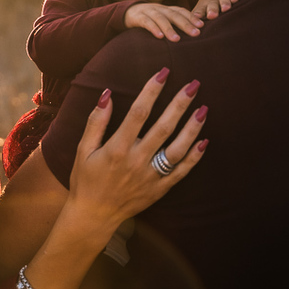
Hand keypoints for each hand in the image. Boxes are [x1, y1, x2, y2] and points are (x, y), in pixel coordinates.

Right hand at [67, 69, 207, 228]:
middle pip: (163, 127)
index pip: (138, 113)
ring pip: (177, 149)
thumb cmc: (86, 180)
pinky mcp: (159, 189)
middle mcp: (137, 161)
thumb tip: (107, 95)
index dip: (152, 91)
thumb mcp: (83, 150)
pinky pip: (181, 172)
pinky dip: (194, 157)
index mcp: (117, 148)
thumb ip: (96, 122)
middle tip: (194, 85)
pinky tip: (204, 141)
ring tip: (204, 109)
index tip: (163, 73)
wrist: (94, 216)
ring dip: (192, 128)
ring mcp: (150, 176)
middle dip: (180, 104)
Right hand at [125, 2, 202, 40]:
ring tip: (176, 39)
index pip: (181, 11)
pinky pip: (146, 22)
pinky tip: (159, 37)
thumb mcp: (163, 18)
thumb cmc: (150, 18)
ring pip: (160, 18)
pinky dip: (153, 28)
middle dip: (185, 24)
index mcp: (167, 9)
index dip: (192, 17)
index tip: (202, 26)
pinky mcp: (138, 17)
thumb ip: (174, 23)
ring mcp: (148, 12)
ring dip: (169, 28)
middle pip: (174, 15)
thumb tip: (193, 33)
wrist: (128, 11)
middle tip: (195, 33)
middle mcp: (160, 9)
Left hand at [193, 0, 238, 19]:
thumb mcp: (201, 13)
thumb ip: (196, 22)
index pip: (200, 10)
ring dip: (224, 3)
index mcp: (203, 6)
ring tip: (225, 8)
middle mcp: (212, 1)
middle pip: (211, 5)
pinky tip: (234, 0)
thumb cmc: (208, 8)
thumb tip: (190, 36)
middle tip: (211, 15)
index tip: (197, 18)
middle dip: (212, 10)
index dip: (199, 14)